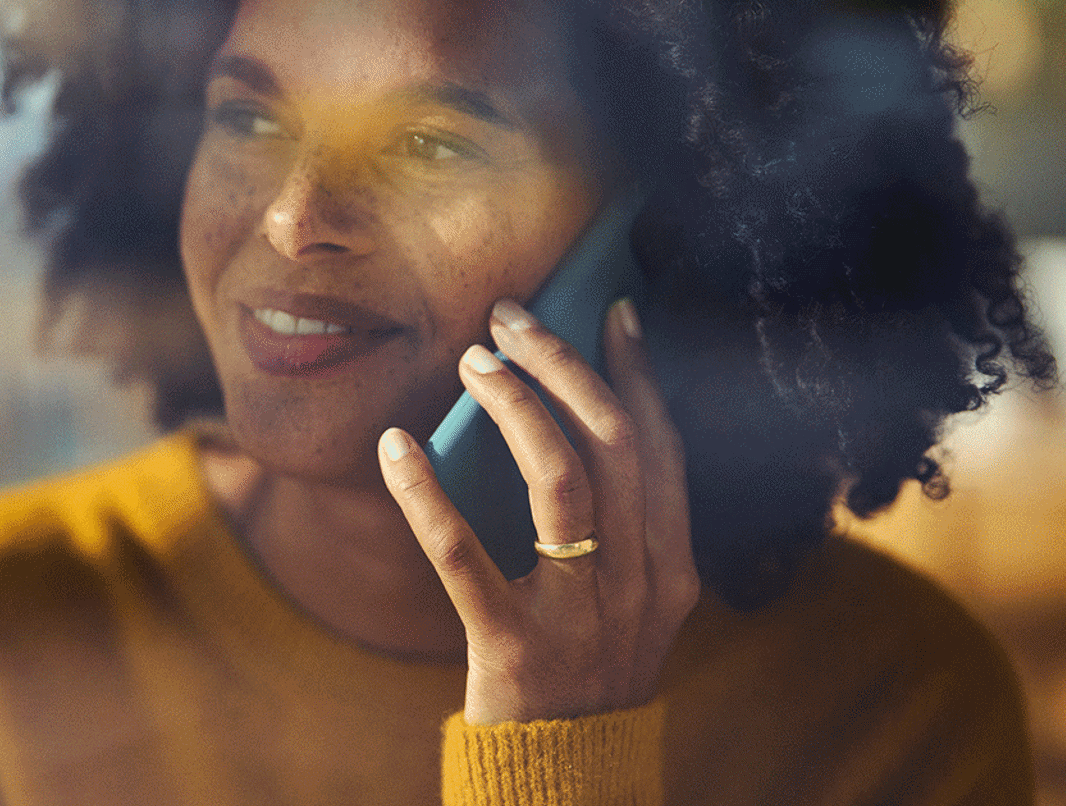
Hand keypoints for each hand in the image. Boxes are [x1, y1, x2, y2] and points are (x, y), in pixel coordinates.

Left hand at [378, 297, 698, 724]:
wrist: (562, 778)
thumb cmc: (579, 667)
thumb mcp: (622, 599)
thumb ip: (612, 523)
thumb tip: (562, 412)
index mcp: (670, 568)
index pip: (661, 446)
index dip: (637, 372)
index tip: (613, 307)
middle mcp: (638, 586)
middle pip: (613, 445)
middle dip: (563, 365)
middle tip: (509, 317)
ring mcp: (580, 618)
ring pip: (560, 484)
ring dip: (514, 407)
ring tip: (470, 360)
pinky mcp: (512, 650)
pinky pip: (463, 558)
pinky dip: (426, 495)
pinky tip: (395, 447)